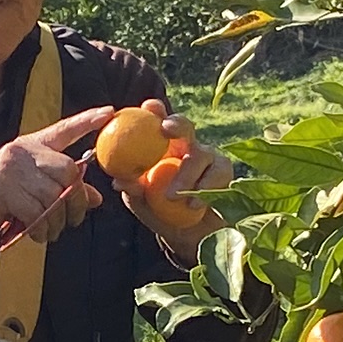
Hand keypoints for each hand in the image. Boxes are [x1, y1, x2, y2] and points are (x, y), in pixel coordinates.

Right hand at [0, 103, 116, 244]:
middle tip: (73, 219)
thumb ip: (62, 188)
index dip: (87, 121)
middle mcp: (22, 152)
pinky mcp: (2, 189)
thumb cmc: (0, 200)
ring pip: (54, 195)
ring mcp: (11, 169)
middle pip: (69, 170)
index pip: (64, 129)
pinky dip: (42, 228)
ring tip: (51, 232)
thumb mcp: (32, 189)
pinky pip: (36, 212)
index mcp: (31, 146)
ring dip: (58, 220)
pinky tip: (38, 234)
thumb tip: (95, 198)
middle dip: (76, 200)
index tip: (109, 112)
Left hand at [113, 105, 232, 242]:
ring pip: (200, 154)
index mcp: (162, 145)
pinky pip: (217, 175)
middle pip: (184, 125)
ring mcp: (208, 157)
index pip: (158, 121)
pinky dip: (203, 189)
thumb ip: (132, 187)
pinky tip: (192, 204)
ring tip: (172, 196)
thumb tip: (118, 181)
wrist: (186, 235)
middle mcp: (186, 145)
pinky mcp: (224, 172)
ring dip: (185, 174)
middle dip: (176, 124)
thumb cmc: (158, 211)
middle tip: (165, 130)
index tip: (149, 107)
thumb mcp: (140, 200)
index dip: (155, 110)